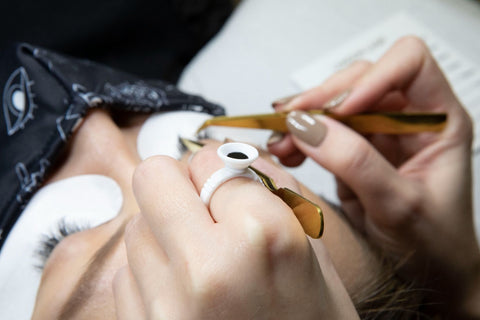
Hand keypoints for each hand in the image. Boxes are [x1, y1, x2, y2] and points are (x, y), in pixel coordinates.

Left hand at [112, 144, 358, 318]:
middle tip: (202, 206)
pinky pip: (128, 271)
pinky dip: (153, 271)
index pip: (211, 159)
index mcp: (265, 236)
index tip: (229, 188)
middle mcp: (208, 265)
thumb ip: (268, 196)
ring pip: (136, 224)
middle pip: (154, 175)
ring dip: (165, 231)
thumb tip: (224, 159)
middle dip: (178, 183)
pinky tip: (186, 293)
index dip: (222, 171)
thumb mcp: (313, 252)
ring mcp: (166, 305)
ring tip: (200, 261)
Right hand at [269, 36, 479, 315]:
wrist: (429, 275)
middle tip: (290, 124)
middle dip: (322, 101)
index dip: (372, 79)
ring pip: (334, 104)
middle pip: (360, 79)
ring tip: (281, 143)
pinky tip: (286, 151)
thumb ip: (356, 163)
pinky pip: (321, 130)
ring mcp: (378, 134)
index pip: (408, 65)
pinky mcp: (354, 150)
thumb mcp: (399, 206)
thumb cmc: (436, 244)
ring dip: (303, 118)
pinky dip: (299, 137)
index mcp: (438, 121)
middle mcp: (407, 119)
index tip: (340, 110)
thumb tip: (309, 126)